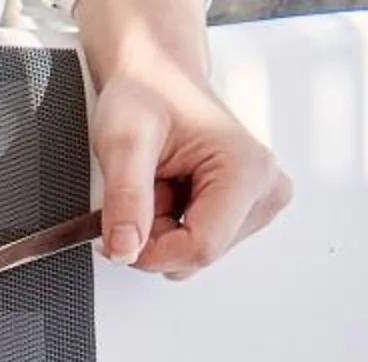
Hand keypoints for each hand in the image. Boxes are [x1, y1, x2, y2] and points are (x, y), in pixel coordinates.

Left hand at [81, 0, 290, 276]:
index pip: (200, 249)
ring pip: (193, 255)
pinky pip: (194, 244)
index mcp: (248, 171)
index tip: (123, 226)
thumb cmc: (146, 96)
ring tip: (160, 183)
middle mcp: (265, 188)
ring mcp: (258, 202)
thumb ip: (125, 199)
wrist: (156, 77)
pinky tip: (170, 190)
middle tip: (147, 188)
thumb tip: (125, 251)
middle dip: (155, 236)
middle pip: (197, 257)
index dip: (150, 251)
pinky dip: (169, 226)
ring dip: (160, 230)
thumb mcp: (123, 142)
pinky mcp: (245, 209)